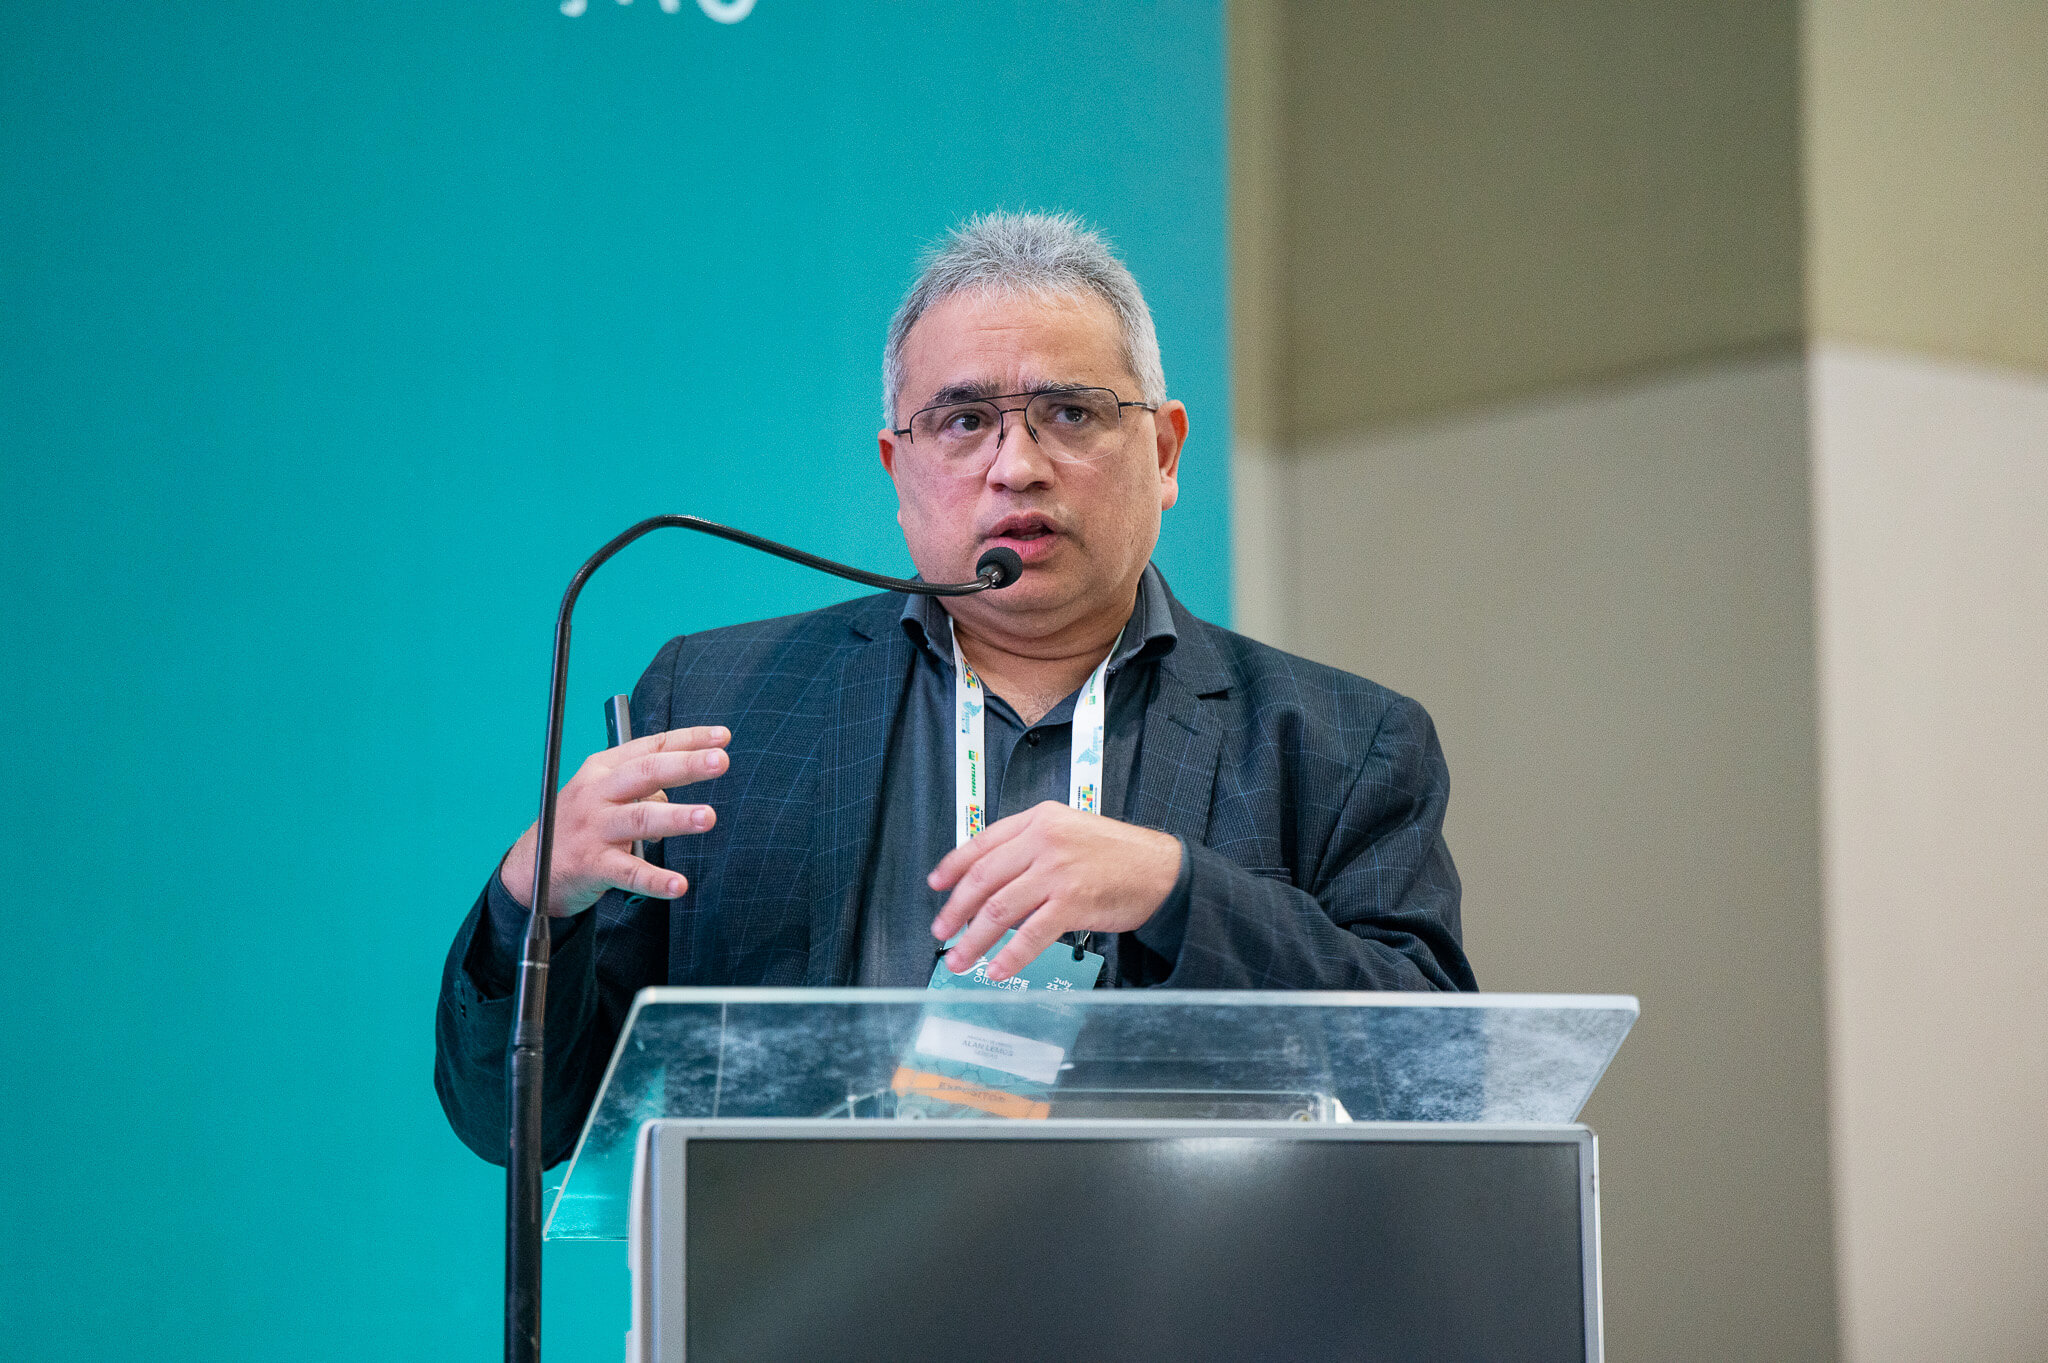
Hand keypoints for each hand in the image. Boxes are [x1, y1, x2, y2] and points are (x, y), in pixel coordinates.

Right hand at [499, 726, 730, 915]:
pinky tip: (679, 885)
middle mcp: (597, 793)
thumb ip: (640, 790)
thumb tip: (672, 795)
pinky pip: (628, 872)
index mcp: (603, 769)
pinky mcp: (590, 864)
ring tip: (707, 817)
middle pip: (645, 773)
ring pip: (639, 819)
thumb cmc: (578, 827)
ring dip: (675, 817)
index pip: (651, 748)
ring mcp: (593, 829)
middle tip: (720, 761)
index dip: (688, 740)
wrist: (529, 870)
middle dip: (684, 766)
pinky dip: (655, 880)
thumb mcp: (603, 797)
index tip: (722, 737)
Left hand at [927, 801, 1181, 980]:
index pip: (982, 842)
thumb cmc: (1119, 854)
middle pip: (983, 879)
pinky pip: (1030, 935)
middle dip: (956, 910)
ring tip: (960, 959)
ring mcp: (1058, 871)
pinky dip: (1010, 956)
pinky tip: (998, 969)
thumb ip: (1031, 846)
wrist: (1163, 869)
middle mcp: (1044, 840)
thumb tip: (991, 878)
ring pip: (999, 909)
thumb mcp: (1070, 831)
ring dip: (974, 940)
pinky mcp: (1073, 901)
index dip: (953, 866)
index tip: (936, 885)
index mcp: (1040, 819)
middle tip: (942, 930)